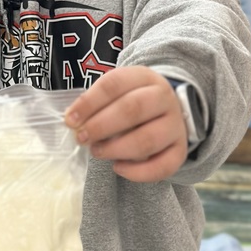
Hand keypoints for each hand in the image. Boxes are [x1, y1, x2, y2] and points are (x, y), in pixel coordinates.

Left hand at [64, 66, 187, 181]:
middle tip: (82, 138)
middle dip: (101, 126)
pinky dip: (138, 172)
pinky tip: (118, 168)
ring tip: (97, 152)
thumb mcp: (116, 93)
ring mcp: (175, 125)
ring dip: (116, 149)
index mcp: (144, 77)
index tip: (70, 120)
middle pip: (132, 109)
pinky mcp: (180, 150)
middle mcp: (164, 98)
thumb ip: (96, 104)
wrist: (167, 111)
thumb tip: (73, 121)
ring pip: (147, 140)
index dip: (89, 103)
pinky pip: (163, 166)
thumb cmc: (132, 102)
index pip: (114, 84)